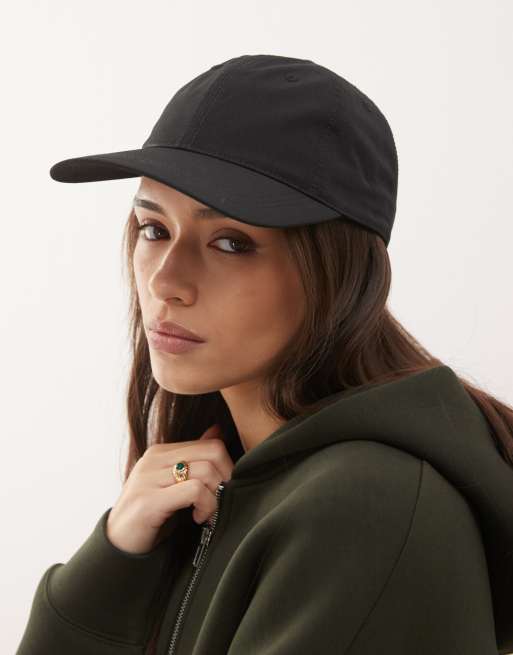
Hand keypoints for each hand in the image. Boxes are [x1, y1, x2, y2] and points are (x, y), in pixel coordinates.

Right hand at [105, 424, 233, 553]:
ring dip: (216, 497)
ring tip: (208, 514)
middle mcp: (154, 459)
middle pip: (212, 453)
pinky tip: (198, 518)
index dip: (228, 468)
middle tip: (223, 501)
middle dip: (227, 479)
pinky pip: (194, 491)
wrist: (118, 544)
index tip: (225, 490)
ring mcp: (149, 477)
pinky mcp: (148, 500)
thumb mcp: (173, 483)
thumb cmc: (151, 515)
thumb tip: (217, 430)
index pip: (211, 444)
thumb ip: (193, 458)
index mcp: (161, 452)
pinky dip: (206, 505)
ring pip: (206, 471)